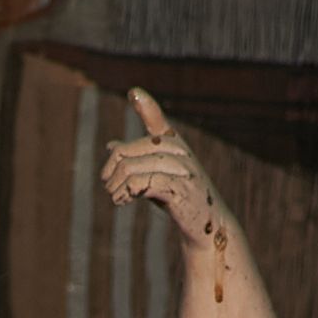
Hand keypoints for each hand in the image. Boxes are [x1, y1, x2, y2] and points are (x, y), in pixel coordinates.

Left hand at [100, 88, 221, 249]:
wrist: (209, 225)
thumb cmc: (180, 199)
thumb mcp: (156, 175)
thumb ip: (136, 159)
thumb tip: (111, 146)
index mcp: (174, 144)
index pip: (157, 121)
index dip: (145, 106)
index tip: (133, 92)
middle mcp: (178, 152)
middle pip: (128, 151)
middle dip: (111, 170)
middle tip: (108, 186)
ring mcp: (180, 170)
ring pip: (131, 168)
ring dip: (115, 186)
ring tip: (115, 197)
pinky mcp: (179, 190)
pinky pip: (142, 183)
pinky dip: (126, 192)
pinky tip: (123, 200)